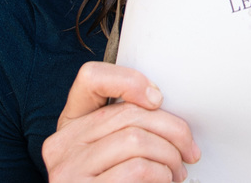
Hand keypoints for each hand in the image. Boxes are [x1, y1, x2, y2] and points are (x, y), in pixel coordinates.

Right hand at [42, 62, 200, 181]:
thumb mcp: (111, 152)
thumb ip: (124, 125)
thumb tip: (161, 105)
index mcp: (70, 126)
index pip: (90, 78)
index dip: (129, 80)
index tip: (157, 98)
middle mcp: (62, 145)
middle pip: (129, 113)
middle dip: (172, 129)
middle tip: (188, 150)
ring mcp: (68, 171)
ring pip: (136, 139)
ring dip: (169, 156)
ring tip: (177, 171)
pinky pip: (136, 169)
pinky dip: (161, 175)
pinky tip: (165, 182)